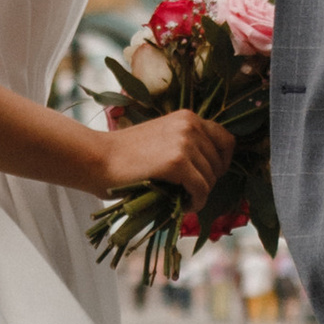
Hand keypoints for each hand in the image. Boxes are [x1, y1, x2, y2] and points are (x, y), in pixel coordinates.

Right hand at [108, 110, 232, 205]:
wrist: (97, 159)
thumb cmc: (125, 155)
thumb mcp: (162, 139)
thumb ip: (186, 145)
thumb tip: (214, 169)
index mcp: (188, 117)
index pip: (226, 140)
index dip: (222, 162)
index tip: (209, 176)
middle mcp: (190, 125)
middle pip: (220, 162)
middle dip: (208, 181)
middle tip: (190, 192)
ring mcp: (184, 143)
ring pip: (211, 178)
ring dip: (200, 194)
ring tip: (182, 200)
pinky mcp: (177, 162)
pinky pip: (201, 190)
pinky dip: (196, 202)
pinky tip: (183, 206)